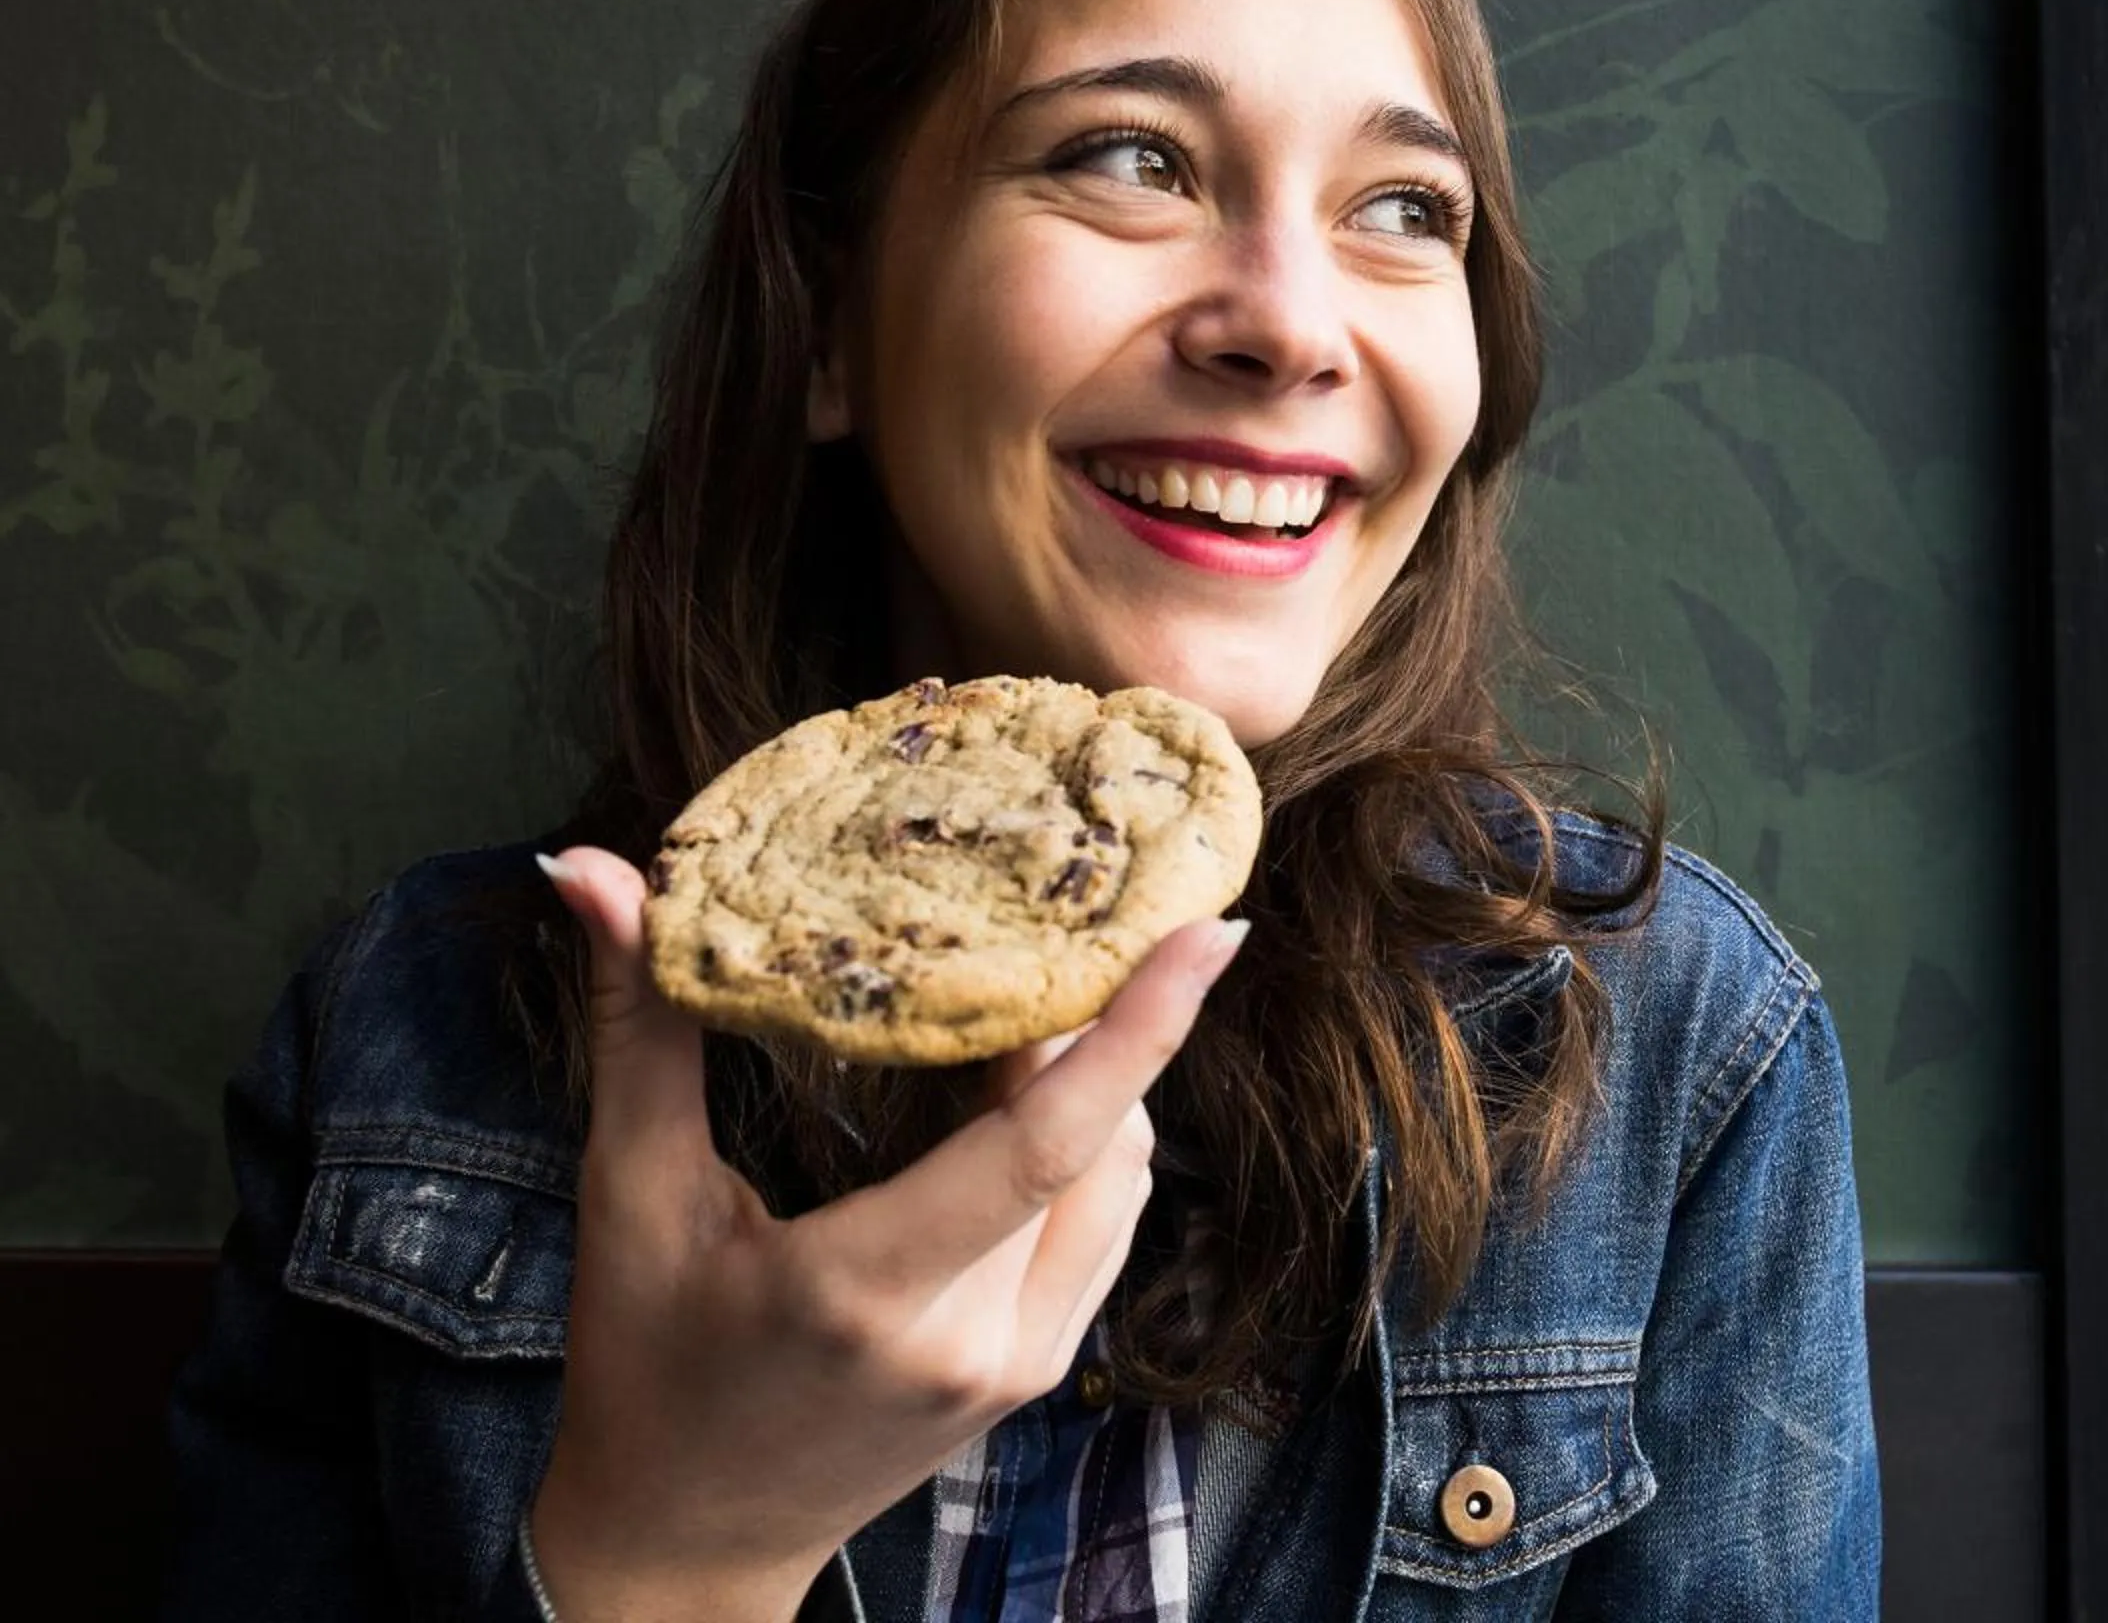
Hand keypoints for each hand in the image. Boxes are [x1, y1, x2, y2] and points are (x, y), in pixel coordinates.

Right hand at [523, 846, 1243, 1620]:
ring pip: (1120, 1175)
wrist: (688, 1549)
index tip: (1209, 930)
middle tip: (1066, 905)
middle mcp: (975, 1334)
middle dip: (1087, 1017)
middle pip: (1092, 1135)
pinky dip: (1088, 1140)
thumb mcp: (629, 1195)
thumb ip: (637, 1025)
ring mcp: (1023, 1361)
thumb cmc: (642, 1371)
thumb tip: (589, 868)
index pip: (1046, 1142)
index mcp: (871, 1291)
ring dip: (1096, 1078)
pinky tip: (1036, 1081)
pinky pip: (1106, 1222)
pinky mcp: (1040, 1369)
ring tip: (1042, 983)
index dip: (1139, 1030)